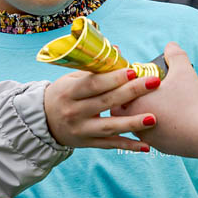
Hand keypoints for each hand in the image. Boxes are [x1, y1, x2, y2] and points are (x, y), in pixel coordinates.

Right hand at [45, 67, 161, 151]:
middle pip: (106, 102)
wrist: (44, 121)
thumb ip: (94, 68)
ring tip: (153, 118)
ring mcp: (81, 130)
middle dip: (132, 92)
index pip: (94, 84)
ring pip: (109, 127)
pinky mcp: (87, 144)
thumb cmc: (63, 93)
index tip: (134, 70)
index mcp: (70, 92)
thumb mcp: (71, 78)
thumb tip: (117, 50)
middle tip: (154, 83)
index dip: (114, 78)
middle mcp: (74, 112)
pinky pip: (110, 145)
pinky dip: (128, 146)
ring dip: (132, 123)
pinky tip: (147, 146)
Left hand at [112, 42, 197, 157]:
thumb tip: (170, 46)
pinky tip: (165, 120)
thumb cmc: (191, 101)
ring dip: (141, 114)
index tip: (131, 77)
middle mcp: (133, 121)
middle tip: (141, 91)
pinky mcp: (158, 146)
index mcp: (133, 101)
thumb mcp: (184, 71)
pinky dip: (156, 127)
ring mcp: (145, 137)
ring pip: (134, 124)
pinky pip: (151, 135)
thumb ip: (174, 54)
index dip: (122, 82)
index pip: (115, 91)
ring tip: (154, 104)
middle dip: (130, 100)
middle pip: (120, 109)